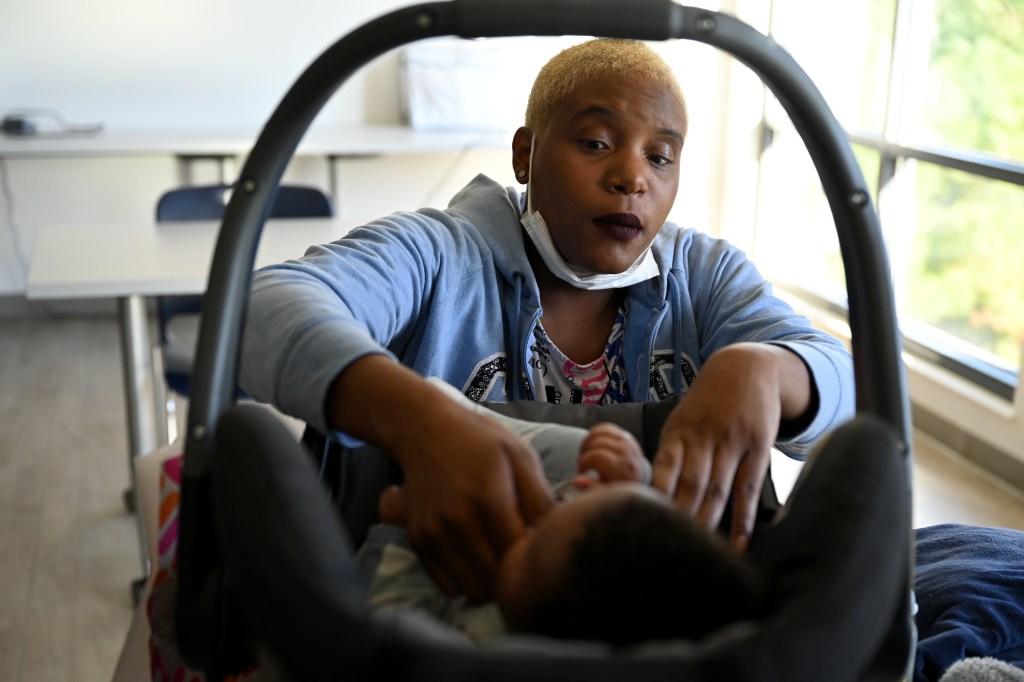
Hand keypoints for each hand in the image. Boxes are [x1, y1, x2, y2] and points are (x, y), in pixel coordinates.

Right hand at [329, 358, 554, 601]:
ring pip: (474, 589)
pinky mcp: (419, 540)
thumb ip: (540, 497)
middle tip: (519, 552)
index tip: (537, 543)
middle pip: (498, 578)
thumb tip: (557, 535)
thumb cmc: (480, 440)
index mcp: (489, 499)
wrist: (425, 429)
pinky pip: (449, 586)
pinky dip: (466, 578)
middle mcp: (458, 521)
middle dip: (513, 571)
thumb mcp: (519, 455)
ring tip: (498, 554)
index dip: (533, 555)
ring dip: (490, 580)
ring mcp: (434, 534)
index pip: (520, 555)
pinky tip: (475, 554)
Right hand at [574, 422, 648, 484]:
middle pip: (596, 443)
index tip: (582, 471)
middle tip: (583, 463)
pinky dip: (593, 434)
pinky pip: (604, 428)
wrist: (636, 479)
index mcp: (623, 469)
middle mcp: (628, 453)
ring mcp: (628, 441)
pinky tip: (591, 446)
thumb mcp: (605, 492)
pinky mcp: (625, 435)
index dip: (584, 462)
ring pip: (599, 433)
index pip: (597, 456)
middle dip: (584, 452)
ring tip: (586, 454)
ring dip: (586, 442)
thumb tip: (575, 480)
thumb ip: (591, 487)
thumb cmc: (616, 487)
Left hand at [650, 343, 810, 551]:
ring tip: (701, 556)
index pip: (662, 470)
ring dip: (708, 524)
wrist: (745, 368)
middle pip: (689, 486)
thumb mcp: (681, 422)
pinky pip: (748, 489)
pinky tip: (740, 544)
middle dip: (679, 520)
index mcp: (677, 433)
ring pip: (717, 490)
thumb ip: (670, 457)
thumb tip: (649, 498)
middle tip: (670, 551)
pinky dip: (743, 520)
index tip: (645, 526)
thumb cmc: (707, 406)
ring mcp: (732, 442)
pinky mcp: (758, 447)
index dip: (654, 499)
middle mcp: (703, 437)